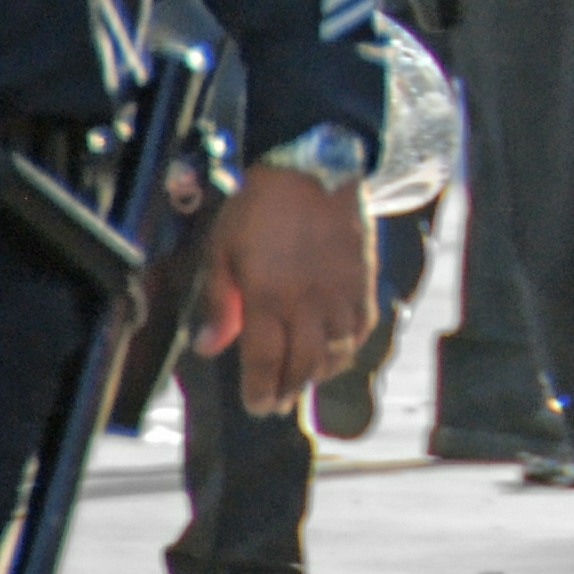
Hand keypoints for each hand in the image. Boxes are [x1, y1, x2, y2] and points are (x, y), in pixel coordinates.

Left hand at [197, 168, 377, 415]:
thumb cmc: (260, 206)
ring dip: (318, 374)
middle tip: (276, 403)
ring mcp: (340, 293)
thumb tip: (209, 347)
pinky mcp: (363, 281)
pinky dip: (350, 348)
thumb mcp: (223, 249)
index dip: (261, 389)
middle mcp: (308, 303)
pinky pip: (362, 327)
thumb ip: (219, 302)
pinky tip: (338, 352)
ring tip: (304, 381)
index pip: (266, 360)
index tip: (257, 405)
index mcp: (267, 296)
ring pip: (336, 352)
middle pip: (302, 364)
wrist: (314, 167)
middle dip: (288, 389)